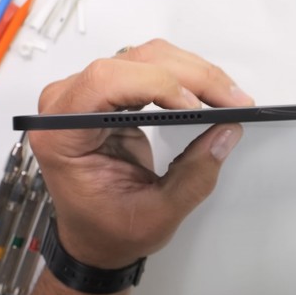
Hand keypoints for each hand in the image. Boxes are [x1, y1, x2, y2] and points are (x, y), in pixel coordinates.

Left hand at [29, 39, 253, 268]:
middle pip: (132, 62)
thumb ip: (194, 175)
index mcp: (62, 135)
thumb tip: (227, 130)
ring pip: (147, 57)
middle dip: (189, 76)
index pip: (104, 82)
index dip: (155, 83)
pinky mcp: (109, 93)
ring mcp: (87, 94)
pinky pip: (150, 67)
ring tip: (229, 97)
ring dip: (194, 73)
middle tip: (233, 100)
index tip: (196, 107)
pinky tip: (209, 94)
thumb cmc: (108, 230)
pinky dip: (186, 77)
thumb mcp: (157, 215)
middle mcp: (68, 105)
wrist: (94, 237)